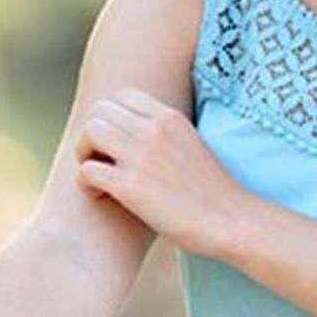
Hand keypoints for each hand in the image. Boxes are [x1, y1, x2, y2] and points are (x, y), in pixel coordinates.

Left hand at [74, 86, 250, 256]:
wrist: (231, 220)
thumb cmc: (211, 191)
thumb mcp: (190, 143)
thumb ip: (164, 133)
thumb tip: (137, 134)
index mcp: (169, 118)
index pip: (122, 96)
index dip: (112, 118)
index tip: (118, 143)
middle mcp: (154, 130)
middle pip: (99, 110)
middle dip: (93, 135)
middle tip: (101, 160)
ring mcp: (142, 157)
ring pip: (90, 132)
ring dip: (85, 154)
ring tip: (97, 176)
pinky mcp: (131, 188)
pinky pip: (87, 170)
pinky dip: (85, 183)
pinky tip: (100, 196)